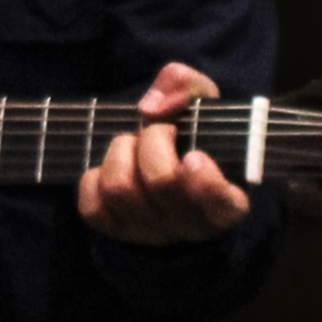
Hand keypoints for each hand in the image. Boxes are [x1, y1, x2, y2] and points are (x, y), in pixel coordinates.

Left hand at [78, 62, 253, 243]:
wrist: (167, 158)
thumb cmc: (192, 134)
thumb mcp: (202, 102)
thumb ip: (187, 87)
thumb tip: (151, 107)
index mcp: (229, 200)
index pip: (220, 203)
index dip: (204, 181)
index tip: (194, 154)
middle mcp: (193, 225)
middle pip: (161, 182)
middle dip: (152, 140)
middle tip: (158, 130)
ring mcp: (153, 233)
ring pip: (121, 190)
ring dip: (120, 153)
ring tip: (133, 144)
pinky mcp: (117, 231)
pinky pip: (92, 207)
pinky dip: (94, 178)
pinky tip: (113, 167)